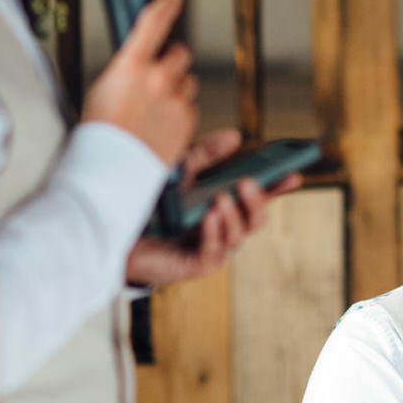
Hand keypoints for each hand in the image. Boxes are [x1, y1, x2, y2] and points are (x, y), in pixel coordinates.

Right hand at [80, 0, 197, 165]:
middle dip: (172, 61)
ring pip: (188, 82)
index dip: (166, 6)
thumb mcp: (102, 89)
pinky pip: (191, 108)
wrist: (110, 169)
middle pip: (180, 54)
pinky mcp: (187, 121)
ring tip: (154, 111)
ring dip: (177, 89)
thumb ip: (128, 70)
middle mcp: (157, 79)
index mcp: (131, 66)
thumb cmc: (99, 132)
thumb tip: (142, 61)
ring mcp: (175, 100)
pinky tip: (162, 126)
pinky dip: (181, 113)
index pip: (153, 23)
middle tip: (157, 79)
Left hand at [125, 128, 305, 285]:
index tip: (294, 174)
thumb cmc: (146, 204)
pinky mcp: (192, 265)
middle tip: (247, 182)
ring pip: (239, 237)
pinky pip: (214, 253)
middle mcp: (219, 229)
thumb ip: (205, 155)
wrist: (109, 230)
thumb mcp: (178, 172)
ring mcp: (208, 248)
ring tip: (221, 199)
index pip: (257, 199)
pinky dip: (215, 233)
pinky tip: (208, 217)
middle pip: (256, 220)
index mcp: (221, 207)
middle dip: (258, 202)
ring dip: (234, 216)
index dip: (278, 188)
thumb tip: (235, 136)